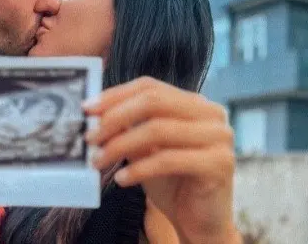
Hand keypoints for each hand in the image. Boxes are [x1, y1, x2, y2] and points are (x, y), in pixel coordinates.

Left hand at [84, 77, 240, 243]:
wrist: (200, 221)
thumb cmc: (172, 181)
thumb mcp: (144, 148)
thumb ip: (127, 127)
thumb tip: (94, 113)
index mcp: (193, 102)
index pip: (149, 86)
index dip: (115, 95)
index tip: (87, 108)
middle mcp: (210, 113)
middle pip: (153, 101)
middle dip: (115, 117)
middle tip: (90, 137)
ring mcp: (219, 136)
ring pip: (158, 129)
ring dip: (120, 145)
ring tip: (98, 160)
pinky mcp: (220, 163)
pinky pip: (169, 159)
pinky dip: (139, 169)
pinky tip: (121, 179)